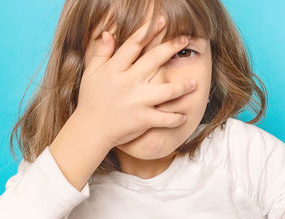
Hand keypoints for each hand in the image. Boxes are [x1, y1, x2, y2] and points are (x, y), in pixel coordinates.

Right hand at [75, 16, 195, 147]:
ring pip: (167, 91)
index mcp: (115, 69)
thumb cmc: (91, 100)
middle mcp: (128, 82)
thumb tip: (108, 33)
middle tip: (185, 39)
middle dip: (171, 47)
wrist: (90, 130)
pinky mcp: (143, 119)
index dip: (148, 31)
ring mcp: (137, 101)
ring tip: (194, 82)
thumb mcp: (92, 73)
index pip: (134, 45)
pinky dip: (176, 118)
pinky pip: (165, 118)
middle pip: (154, 60)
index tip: (161, 20)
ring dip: (183, 86)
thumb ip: (102, 53)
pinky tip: (183, 116)